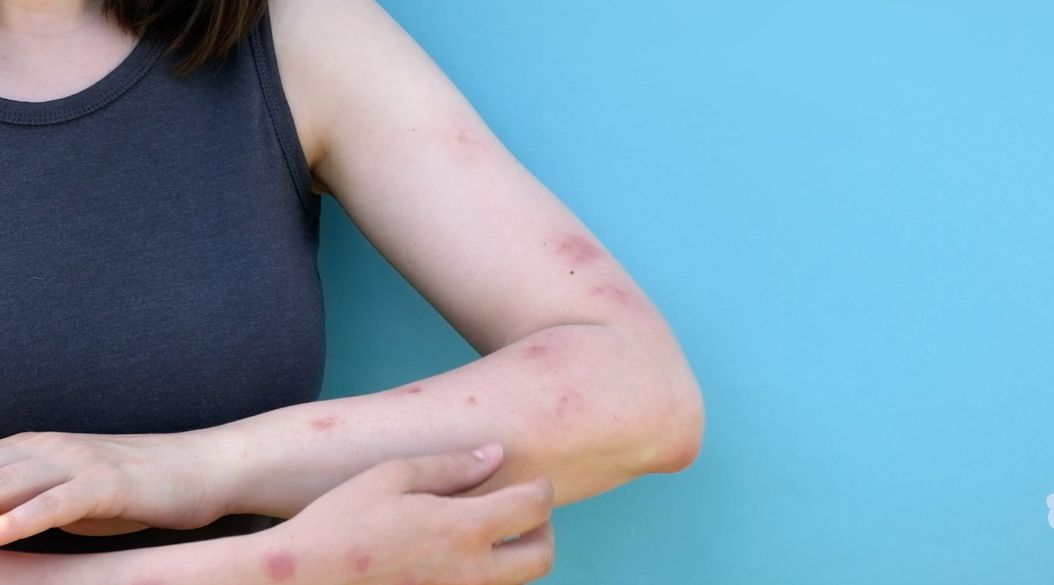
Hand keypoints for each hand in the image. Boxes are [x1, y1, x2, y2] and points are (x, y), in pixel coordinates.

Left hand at [0, 430, 231, 543]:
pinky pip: (56, 503)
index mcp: (29, 448)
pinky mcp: (108, 484)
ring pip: (6, 486)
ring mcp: (78, 462)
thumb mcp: (68, 497)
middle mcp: (46, 447)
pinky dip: (22, 519)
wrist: (204, 468)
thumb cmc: (136, 488)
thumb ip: (23, 505)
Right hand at [257, 444, 554, 584]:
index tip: (533, 479)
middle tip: (523, 510)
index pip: (535, 507)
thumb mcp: (391, 476)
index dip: (542, 487)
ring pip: (519, 583)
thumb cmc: (339, 522)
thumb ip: (451, 465)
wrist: (298, 580)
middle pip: (543, 556)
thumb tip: (495, 453)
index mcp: (462, 529)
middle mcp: (470, 573)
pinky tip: (461, 558)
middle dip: (543, 528)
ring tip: (491, 533)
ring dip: (518, 556)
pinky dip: (488, 576)